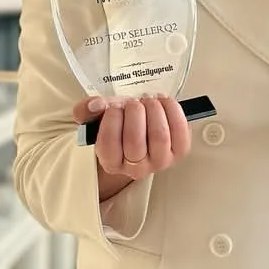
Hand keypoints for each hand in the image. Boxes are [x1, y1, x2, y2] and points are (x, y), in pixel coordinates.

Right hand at [71, 94, 191, 200]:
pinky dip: (173, 110)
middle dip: (134, 112)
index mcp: (111, 162)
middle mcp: (135, 168)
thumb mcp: (98, 117)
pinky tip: (163, 102)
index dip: (111, 119)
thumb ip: (88, 109)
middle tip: (133, 102)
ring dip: (153, 110)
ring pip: (159, 135)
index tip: (114, 107)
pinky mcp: (179, 152)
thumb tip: (95, 104)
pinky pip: (180, 131)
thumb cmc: (119, 126)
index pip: (108, 144)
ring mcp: (159, 161)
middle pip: (135, 140)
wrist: (140, 132)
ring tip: (148, 100)